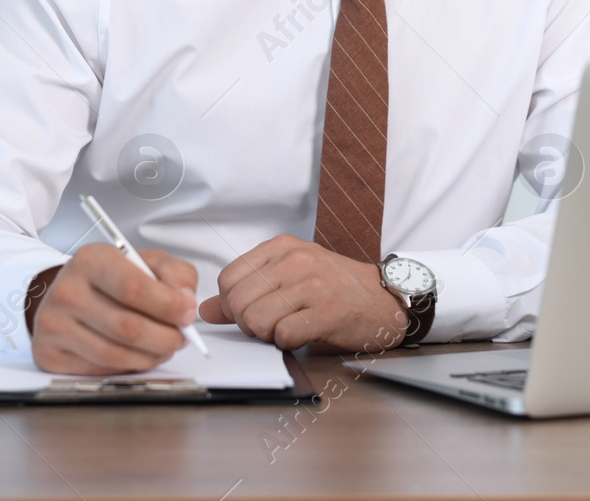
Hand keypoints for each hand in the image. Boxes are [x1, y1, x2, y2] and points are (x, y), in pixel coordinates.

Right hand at [29, 243, 197, 374]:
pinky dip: (128, 367)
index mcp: (91, 260)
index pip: (134, 288)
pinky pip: (100, 369)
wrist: (67, 293)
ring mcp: (54, 325)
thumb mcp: (147, 261)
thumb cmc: (112, 278)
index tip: (188, 314)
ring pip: (115, 354)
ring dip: (150, 356)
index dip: (168, 306)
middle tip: (182, 338)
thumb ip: (175, 274)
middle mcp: (67, 291)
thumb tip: (186, 302)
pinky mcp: (50, 354)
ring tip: (165, 348)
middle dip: (165, 337)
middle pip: (128, 327)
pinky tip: (139, 355)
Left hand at [197, 234, 409, 351]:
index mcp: (281, 247)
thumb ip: (247, 291)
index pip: (228, 279)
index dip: (231, 305)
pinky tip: (304, 334)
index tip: (250, 311)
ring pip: (256, 321)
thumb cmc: (335, 288)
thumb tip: (205, 309)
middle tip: (272, 324)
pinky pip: (284, 336)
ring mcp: (313, 284)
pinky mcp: (327, 310)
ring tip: (289, 327)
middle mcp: (295, 259)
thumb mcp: (289, 278)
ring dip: (267, 335)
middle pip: (237, 302)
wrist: (385, 299)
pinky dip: (288, 343)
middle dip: (247, 324)